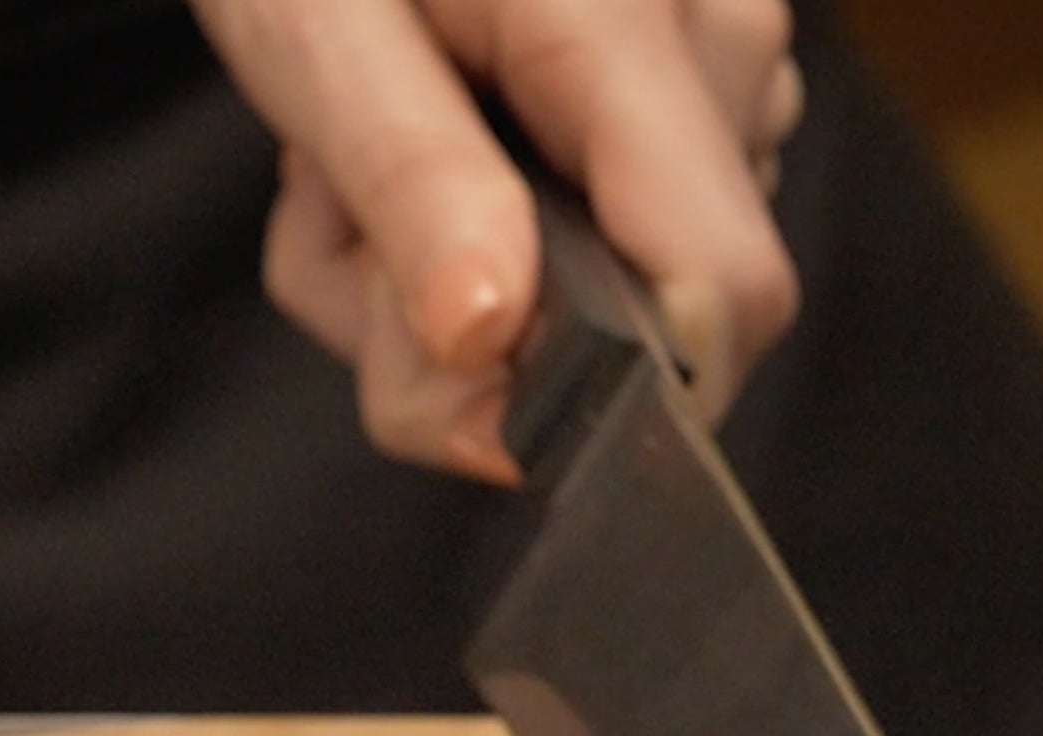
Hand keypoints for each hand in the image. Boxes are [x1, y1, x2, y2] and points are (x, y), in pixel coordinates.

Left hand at [192, 0, 803, 482]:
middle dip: (463, 332)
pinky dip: (473, 239)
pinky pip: (591, 242)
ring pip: (604, 294)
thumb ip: (411, 189)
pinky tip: (417, 145)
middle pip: (642, 321)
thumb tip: (491, 347)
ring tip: (358, 167)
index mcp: (632, 28)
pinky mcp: (672, 94)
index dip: (598, 393)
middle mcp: (717, 49)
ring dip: (446, 286)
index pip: (721, 298)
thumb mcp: (321, 35)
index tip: (447, 373)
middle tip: (340, 219)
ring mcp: (709, 69)